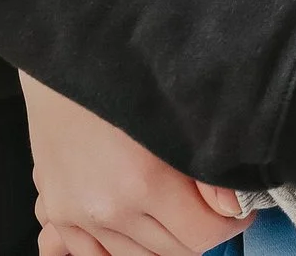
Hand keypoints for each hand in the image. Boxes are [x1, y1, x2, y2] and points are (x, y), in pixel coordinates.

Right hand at [20, 71, 252, 255]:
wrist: (68, 58)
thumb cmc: (127, 77)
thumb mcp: (179, 115)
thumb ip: (208, 170)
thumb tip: (233, 209)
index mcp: (143, 185)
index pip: (203, 236)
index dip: (230, 225)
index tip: (236, 211)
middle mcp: (109, 210)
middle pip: (172, 252)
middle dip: (198, 233)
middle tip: (209, 210)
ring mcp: (78, 215)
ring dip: (162, 244)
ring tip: (176, 215)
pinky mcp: (58, 212)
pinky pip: (92, 255)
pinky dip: (120, 250)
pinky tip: (139, 230)